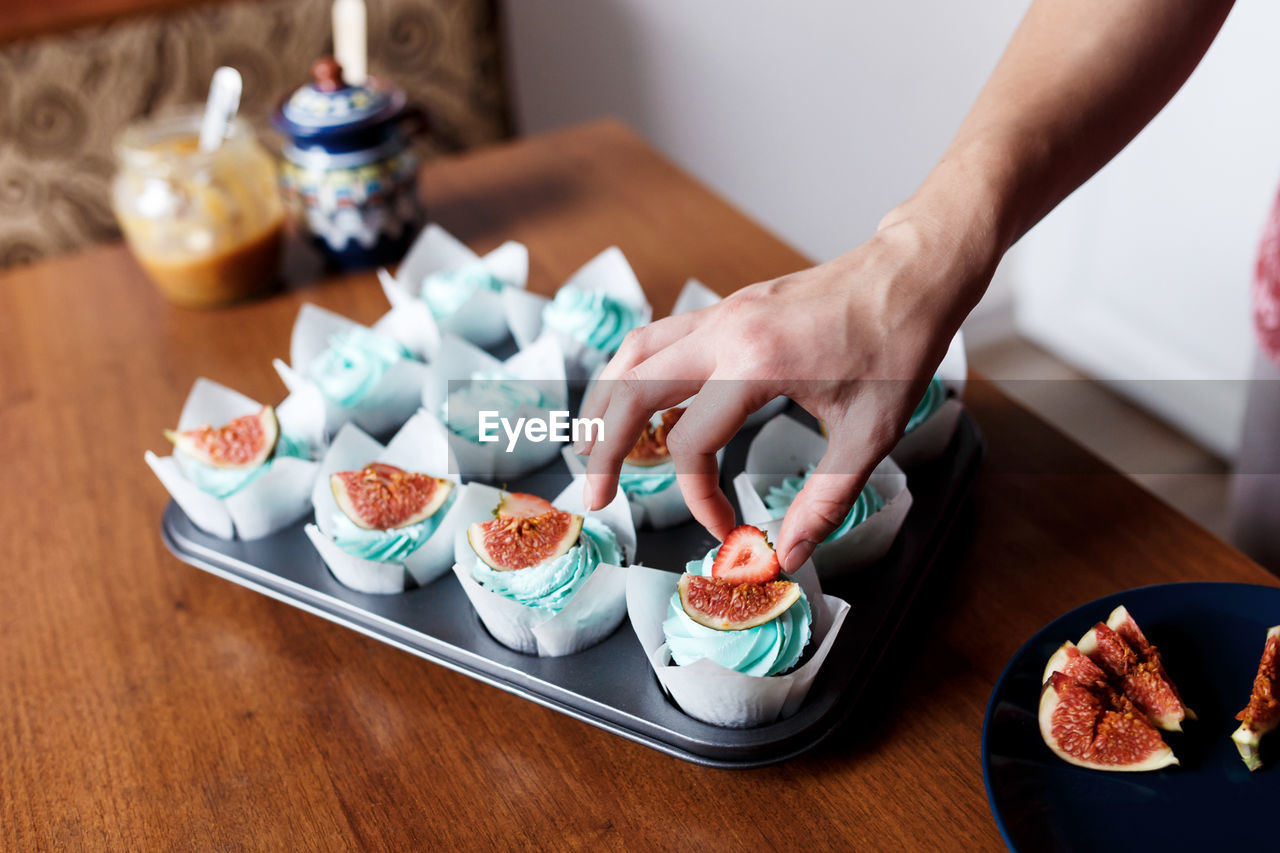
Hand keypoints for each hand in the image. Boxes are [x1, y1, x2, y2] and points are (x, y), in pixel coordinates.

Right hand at [577, 205, 994, 570]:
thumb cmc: (898, 346)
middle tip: (593, 494)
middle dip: (603, 445)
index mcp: (756, 365)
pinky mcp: (729, 307)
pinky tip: (637, 398)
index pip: (691, 444)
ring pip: (634, 353)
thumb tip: (788, 554)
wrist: (913, 273)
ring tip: (593, 445)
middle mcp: (725, 332)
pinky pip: (659, 337)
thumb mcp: (869, 434)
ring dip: (606, 400)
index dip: (697, 497)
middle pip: (632, 389)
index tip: (725, 527)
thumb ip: (823, 500)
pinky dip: (633, 370)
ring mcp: (722, 313)